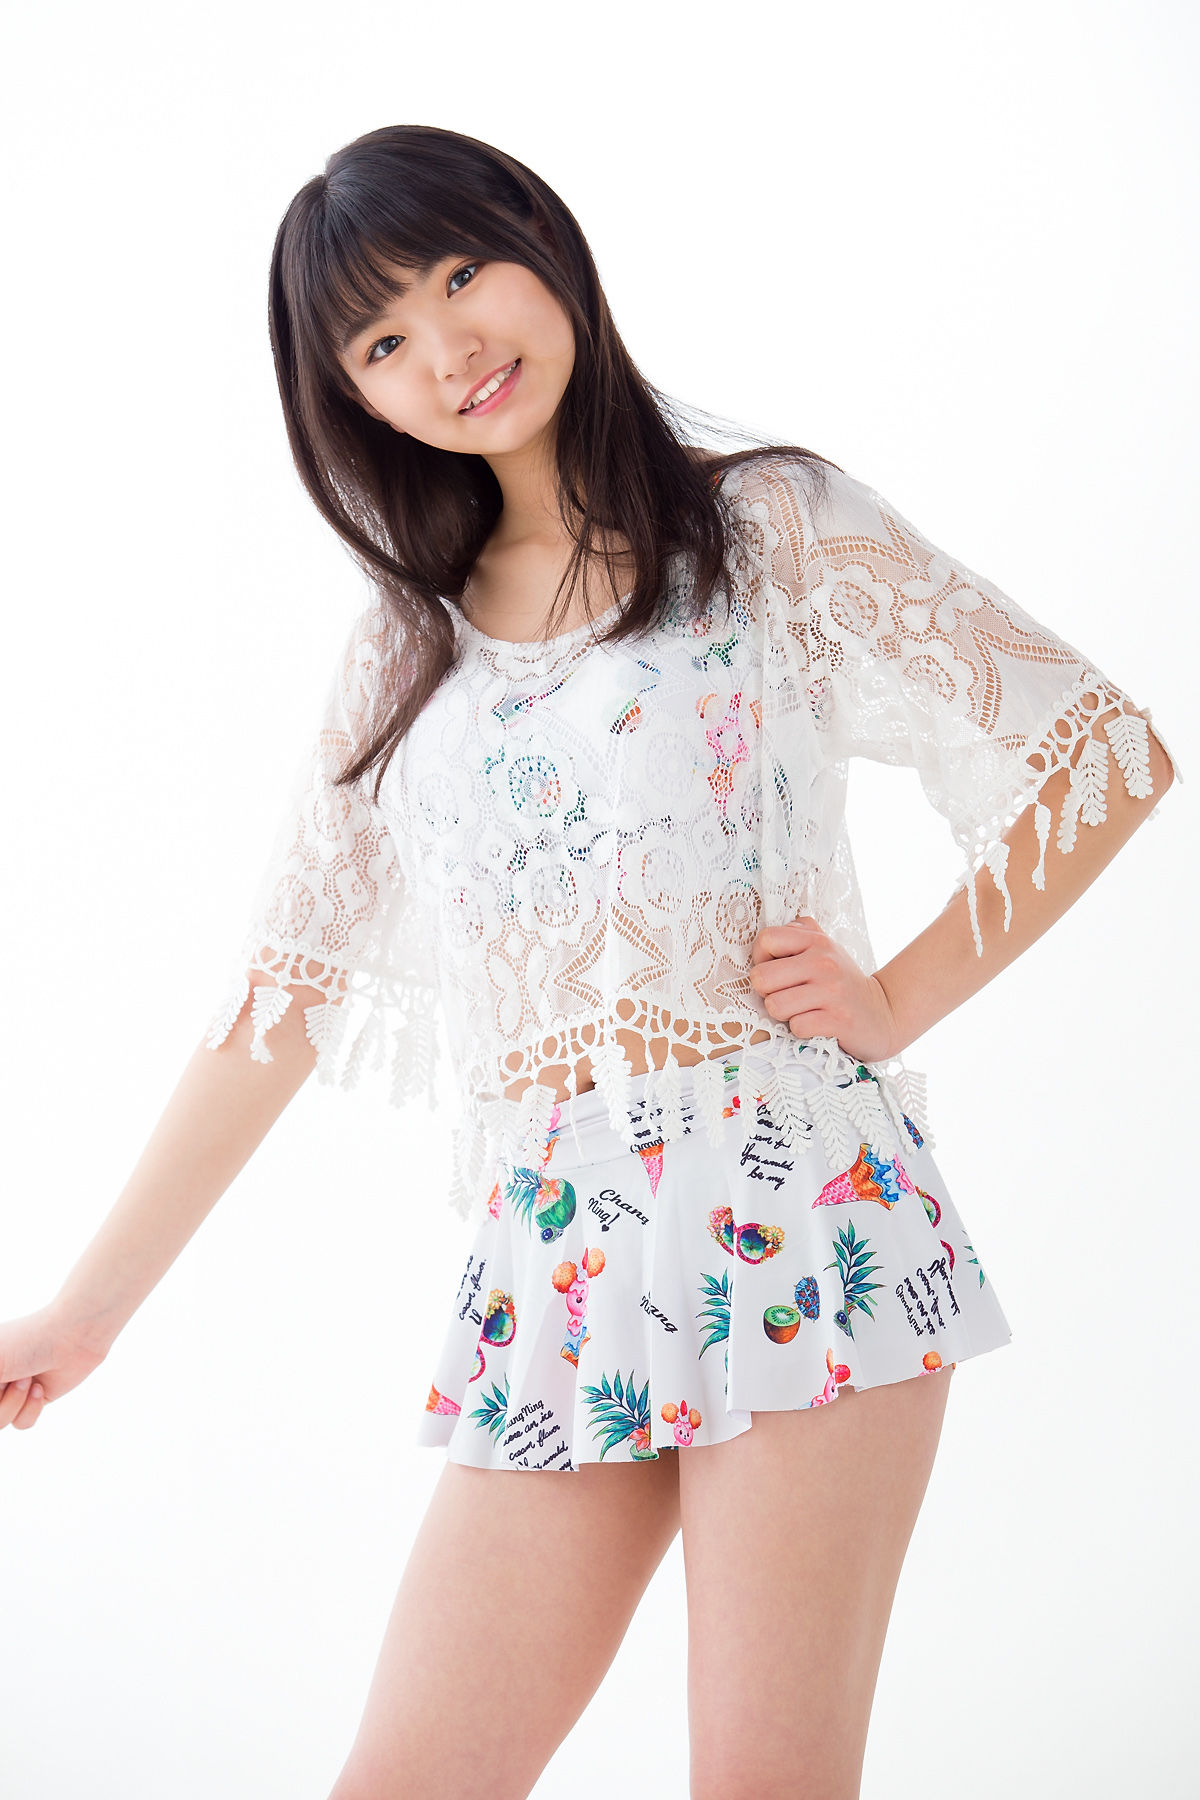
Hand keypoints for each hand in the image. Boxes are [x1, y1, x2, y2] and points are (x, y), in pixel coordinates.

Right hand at [0, 1304, 109, 1431]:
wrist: (72, 1337)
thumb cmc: (26, 1341)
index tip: (4, 1384)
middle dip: (0, 1401)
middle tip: (13, 1378)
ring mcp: (11, 1391)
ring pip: (0, 1422)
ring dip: (13, 1403)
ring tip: (28, 1379)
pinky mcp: (33, 1401)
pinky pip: (21, 1423)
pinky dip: (30, 1408)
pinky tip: (40, 1387)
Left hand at [748, 914, 902, 1063]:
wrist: (882, 1014)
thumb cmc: (842, 982)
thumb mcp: (825, 949)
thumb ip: (799, 934)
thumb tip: (769, 936)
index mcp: (817, 941)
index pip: (766, 939)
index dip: (762, 959)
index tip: (777, 971)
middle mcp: (824, 962)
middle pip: (761, 977)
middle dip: (767, 992)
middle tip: (786, 995)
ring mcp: (832, 991)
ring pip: (774, 1005)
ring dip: (784, 1014)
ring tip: (801, 1009)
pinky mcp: (838, 1020)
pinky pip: (796, 1027)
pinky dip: (802, 1030)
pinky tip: (815, 1024)